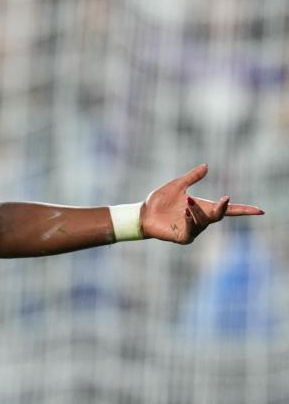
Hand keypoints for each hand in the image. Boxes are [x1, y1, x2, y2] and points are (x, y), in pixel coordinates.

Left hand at [140, 164, 263, 244]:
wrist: (143, 213)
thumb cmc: (159, 201)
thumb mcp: (177, 186)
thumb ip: (192, 177)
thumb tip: (206, 166)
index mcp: (202, 207)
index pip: (227, 210)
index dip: (243, 210)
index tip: (260, 211)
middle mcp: (201, 219)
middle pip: (219, 215)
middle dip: (222, 207)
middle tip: (224, 198)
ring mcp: (193, 229)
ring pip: (205, 221)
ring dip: (198, 210)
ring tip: (187, 201)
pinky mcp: (183, 237)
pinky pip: (192, 231)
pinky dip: (191, 221)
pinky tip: (185, 213)